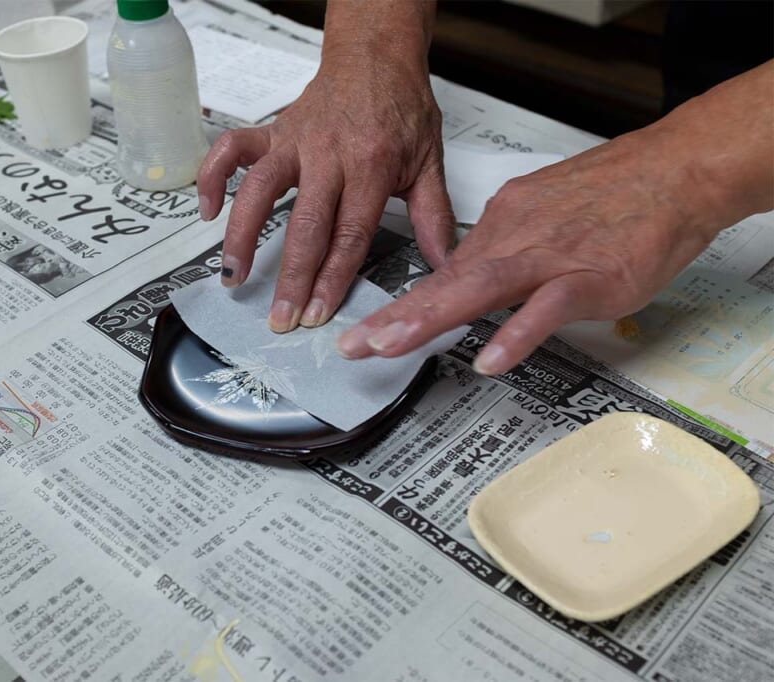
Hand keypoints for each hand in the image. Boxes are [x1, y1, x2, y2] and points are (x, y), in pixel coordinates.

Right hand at [196, 53, 453, 332]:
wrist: (377, 56)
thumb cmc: (402, 108)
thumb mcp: (429, 161)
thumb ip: (434, 216)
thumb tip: (444, 265)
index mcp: (371, 166)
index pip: (349, 234)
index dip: (332, 278)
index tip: (316, 312)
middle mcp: (328, 154)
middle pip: (305, 224)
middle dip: (290, 276)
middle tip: (279, 316)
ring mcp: (294, 141)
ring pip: (258, 190)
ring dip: (241, 235)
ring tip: (233, 275)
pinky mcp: (272, 131)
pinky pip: (231, 149)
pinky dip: (212, 177)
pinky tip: (207, 211)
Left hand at [335, 125, 730, 373]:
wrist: (674, 171)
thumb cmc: (614, 194)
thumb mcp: (541, 214)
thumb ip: (504, 248)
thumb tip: (470, 272)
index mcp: (502, 226)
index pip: (442, 273)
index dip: (401, 305)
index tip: (367, 330)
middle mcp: (516, 239)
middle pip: (446, 282)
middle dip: (394, 317)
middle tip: (354, 345)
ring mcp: (552, 258)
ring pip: (480, 288)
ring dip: (430, 318)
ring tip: (389, 345)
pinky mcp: (591, 277)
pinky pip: (548, 308)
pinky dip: (517, 334)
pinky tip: (490, 359)